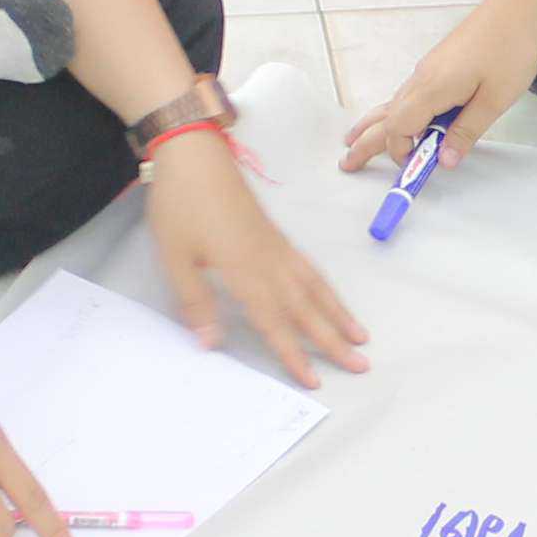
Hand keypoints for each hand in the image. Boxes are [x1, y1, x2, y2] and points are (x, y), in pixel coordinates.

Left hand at [143, 138, 371, 388]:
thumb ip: (195, 301)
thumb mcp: (174, 257)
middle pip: (307, 309)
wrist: (194, 155)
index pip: (275, 323)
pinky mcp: (275, 235)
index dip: (294, 355)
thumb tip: (210, 344)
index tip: (315, 381)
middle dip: (334, 340)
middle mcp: (270, 263)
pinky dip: (325, 287)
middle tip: (362, 365)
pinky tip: (329, 296)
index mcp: (245, 272)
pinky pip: (309, 268)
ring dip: (339, 314)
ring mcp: (276, 247)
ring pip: (316, 287)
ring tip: (360, 336)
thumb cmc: (180, 205)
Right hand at [339, 0, 536, 173]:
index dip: (401, 151)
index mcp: (433, 88)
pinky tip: (389, 118)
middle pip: (386, 116)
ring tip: (352, 141)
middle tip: (346, 164)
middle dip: (365, 141)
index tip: (412, 168)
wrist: (513, 7)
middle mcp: (421, 79)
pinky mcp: (434, 67)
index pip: (400, 127)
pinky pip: (405, 96)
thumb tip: (444, 162)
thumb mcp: (495, 98)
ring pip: (392, 104)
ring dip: (373, 125)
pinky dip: (391, 112)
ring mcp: (426, 71)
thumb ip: (467, 131)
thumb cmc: (509, 50)